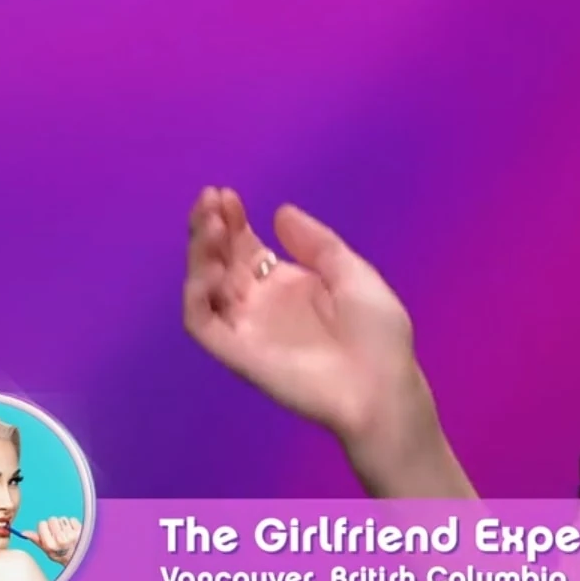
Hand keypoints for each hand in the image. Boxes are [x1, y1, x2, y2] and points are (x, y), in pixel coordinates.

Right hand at [18, 516, 82, 565]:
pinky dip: (72, 524)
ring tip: (66, 534)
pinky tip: (72, 532)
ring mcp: (71, 535)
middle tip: (57, 533)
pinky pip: (72, 519)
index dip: (44, 527)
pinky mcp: (80, 530)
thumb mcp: (47, 550)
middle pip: (52, 519)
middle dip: (54, 525)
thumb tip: (24, 533)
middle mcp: (60, 540)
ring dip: (63, 524)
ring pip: (62, 518)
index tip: (47, 532)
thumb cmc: (61, 554)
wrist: (79, 559)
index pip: (42, 524)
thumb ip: (37, 540)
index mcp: (50, 545)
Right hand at [183, 188, 425, 456]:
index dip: (233, 221)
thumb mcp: (352, 273)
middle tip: (211, 198)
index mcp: (286, 284)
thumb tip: (280, 212)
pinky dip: (197, 293)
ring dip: (200, 253)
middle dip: (211, 228)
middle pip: (220, 260)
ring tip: (212, 223)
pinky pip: (202, 322)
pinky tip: (210, 266)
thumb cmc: (377, 333)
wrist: (382, 386)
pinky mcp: (236, 352)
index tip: (227, 194)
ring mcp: (245, 327)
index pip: (246, 248)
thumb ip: (317, 244)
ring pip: (205, 286)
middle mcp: (259, 303)